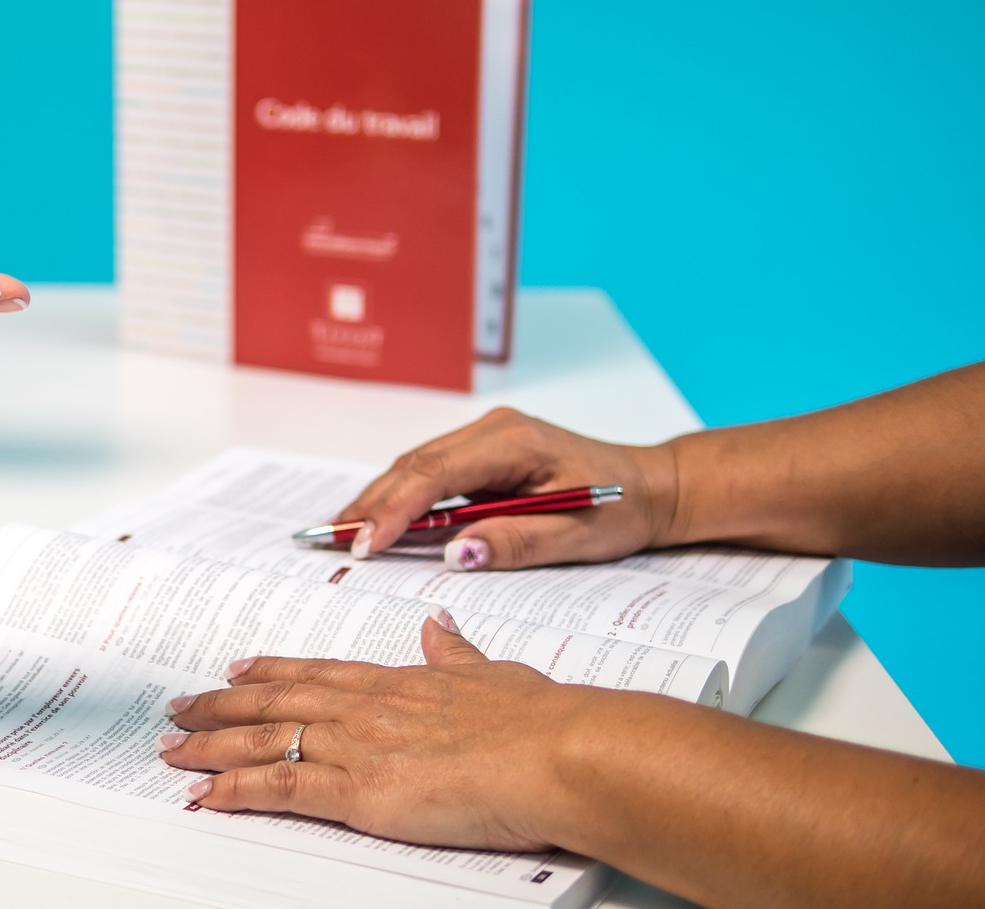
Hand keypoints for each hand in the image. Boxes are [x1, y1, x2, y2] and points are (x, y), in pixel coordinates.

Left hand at [159, 610, 594, 850]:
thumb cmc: (541, 722)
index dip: (273, 671)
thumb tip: (438, 625)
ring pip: (264, 740)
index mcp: (399, 682)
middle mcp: (367, 707)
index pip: (319, 673)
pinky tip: (204, 795)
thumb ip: (458, 654)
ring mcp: (358, 746)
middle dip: (221, 706)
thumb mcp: (496, 674)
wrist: (556, 753)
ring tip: (172, 750)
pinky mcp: (358, 792)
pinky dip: (235, 791)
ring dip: (211, 746)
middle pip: (276, 702)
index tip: (238, 668)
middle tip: (180, 707)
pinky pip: (280, 788)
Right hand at [337, 408, 681, 569]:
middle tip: (334, 542)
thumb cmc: (620, 509)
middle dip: (372, 504)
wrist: (651, 486)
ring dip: (379, 499)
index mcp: (514, 442)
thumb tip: (456, 554)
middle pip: (415, 465)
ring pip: (416, 466)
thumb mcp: (578, 536)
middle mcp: (493, 430)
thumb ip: (517, 542)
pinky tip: (377, 519)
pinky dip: (400, 496)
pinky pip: (430, 471)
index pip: (437, 474)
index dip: (394, 509)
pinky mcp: (482, 452)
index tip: (366, 544)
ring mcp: (485, 437)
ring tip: (343, 533)